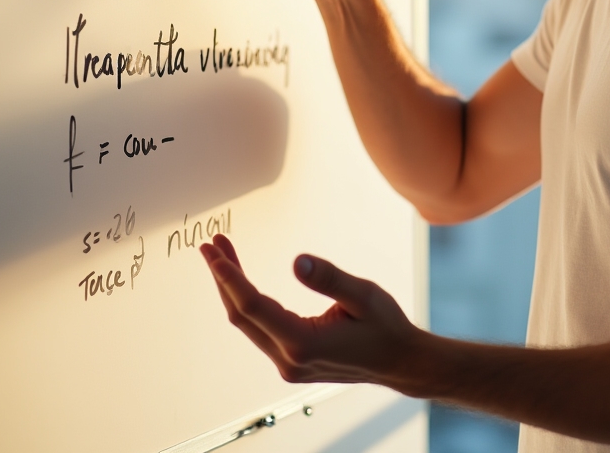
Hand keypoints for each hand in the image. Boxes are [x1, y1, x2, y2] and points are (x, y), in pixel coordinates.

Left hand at [200, 235, 422, 386]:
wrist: (399, 361)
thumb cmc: (386, 327)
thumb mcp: (364, 295)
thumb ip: (329, 278)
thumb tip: (297, 261)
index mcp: (303, 344)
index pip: (253, 307)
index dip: (230, 277)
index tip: (215, 253)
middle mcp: (288, 359)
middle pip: (241, 315)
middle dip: (223, 278)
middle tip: (211, 245)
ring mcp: (288, 364)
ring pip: (247, 323)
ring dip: (232, 288)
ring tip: (223, 256)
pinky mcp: (291, 361)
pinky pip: (259, 328)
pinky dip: (247, 301)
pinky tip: (243, 281)